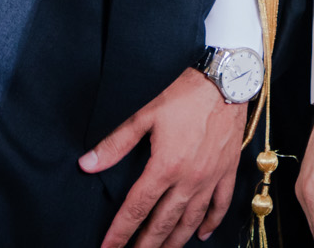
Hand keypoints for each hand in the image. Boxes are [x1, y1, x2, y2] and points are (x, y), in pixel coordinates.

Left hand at [82, 68, 247, 247]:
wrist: (227, 81)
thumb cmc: (185, 95)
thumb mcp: (145, 115)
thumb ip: (115, 144)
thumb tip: (86, 164)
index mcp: (165, 167)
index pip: (136, 209)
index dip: (120, 233)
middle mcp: (188, 180)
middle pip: (162, 223)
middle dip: (145, 245)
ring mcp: (210, 179)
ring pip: (190, 221)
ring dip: (174, 242)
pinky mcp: (227, 172)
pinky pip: (219, 206)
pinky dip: (210, 223)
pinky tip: (200, 235)